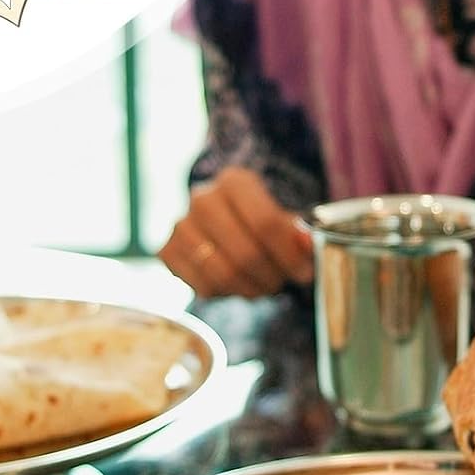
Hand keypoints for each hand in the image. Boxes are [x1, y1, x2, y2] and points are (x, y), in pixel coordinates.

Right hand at [159, 167, 313, 297]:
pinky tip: (236, 283)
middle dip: (271, 276)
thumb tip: (305, 243)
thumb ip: (298, 232)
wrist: (223, 218)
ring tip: (263, 285)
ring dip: (251, 289)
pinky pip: (203, 287)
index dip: (289, 255)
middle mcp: (203, 198)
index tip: (305, 273)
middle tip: (281, 282)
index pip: (266, 224)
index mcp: (235, 181)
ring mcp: (181, 225)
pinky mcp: (168, 251)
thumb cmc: (261, 220)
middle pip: (245, 254)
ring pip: (223, 275)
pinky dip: (226, 293)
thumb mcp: (286, 219)